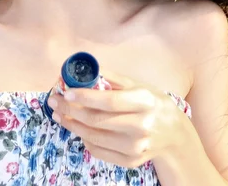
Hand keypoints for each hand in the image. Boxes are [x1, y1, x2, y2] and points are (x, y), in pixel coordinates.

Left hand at [47, 71, 188, 167]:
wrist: (174, 133)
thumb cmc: (152, 103)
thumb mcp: (139, 85)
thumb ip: (113, 78)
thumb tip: (87, 67)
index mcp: (144, 101)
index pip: (109, 100)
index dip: (85, 96)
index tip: (66, 91)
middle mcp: (141, 125)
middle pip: (98, 120)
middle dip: (70, 110)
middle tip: (54, 101)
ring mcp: (136, 146)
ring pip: (94, 137)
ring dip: (72, 125)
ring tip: (59, 114)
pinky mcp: (130, 161)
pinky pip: (99, 151)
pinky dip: (85, 139)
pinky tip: (78, 128)